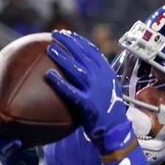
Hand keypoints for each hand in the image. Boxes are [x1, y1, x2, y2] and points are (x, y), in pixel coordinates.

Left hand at [45, 30, 133, 155]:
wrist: (116, 131)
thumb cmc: (109, 110)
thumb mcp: (109, 89)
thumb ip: (98, 77)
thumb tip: (81, 67)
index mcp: (107, 73)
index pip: (92, 51)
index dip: (79, 40)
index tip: (67, 34)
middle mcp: (102, 79)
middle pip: (84, 55)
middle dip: (69, 42)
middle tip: (55, 34)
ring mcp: (95, 91)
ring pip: (77, 70)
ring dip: (63, 57)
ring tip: (50, 49)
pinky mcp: (88, 104)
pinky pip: (71, 91)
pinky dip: (60, 82)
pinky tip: (48, 75)